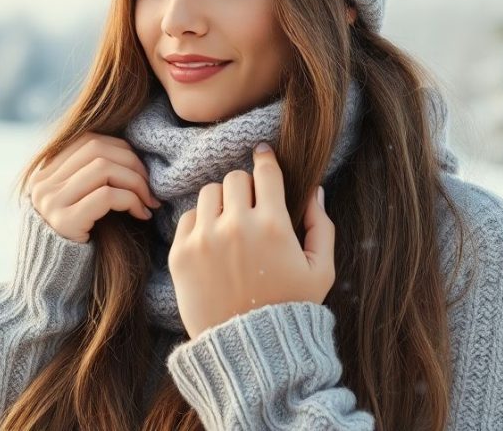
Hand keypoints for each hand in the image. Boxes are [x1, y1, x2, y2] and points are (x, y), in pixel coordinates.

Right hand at [28, 132, 161, 242]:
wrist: (55, 281)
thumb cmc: (79, 240)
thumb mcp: (77, 203)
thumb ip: (89, 178)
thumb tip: (130, 152)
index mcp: (45, 173)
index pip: (88, 140)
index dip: (121, 148)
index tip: (141, 169)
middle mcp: (43, 183)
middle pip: (97, 149)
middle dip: (133, 163)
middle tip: (151, 186)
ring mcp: (51, 201)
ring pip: (104, 168)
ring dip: (136, 182)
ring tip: (149, 201)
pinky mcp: (65, 221)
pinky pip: (106, 195)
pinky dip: (131, 200)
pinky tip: (141, 214)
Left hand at [168, 141, 334, 339]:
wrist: (248, 348)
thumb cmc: (290, 308)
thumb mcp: (321, 271)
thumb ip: (322, 226)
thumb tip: (314, 190)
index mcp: (273, 226)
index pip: (265, 172)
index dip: (265, 158)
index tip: (262, 153)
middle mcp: (237, 225)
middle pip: (235, 178)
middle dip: (245, 187)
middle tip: (251, 206)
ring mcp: (205, 238)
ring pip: (209, 192)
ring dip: (221, 201)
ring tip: (231, 222)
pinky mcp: (181, 253)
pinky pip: (189, 217)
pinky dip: (201, 222)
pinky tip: (214, 240)